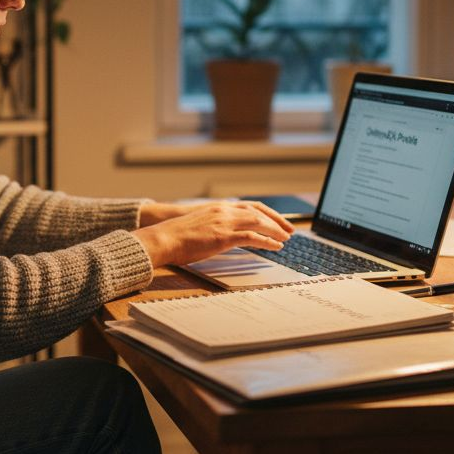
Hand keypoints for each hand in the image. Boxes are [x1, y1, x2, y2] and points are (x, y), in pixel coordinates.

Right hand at [133, 201, 293, 267]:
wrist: (164, 237)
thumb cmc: (177, 235)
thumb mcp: (200, 223)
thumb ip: (216, 224)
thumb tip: (227, 234)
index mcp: (220, 207)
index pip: (251, 205)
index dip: (269, 212)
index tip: (279, 220)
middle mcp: (225, 211)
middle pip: (259, 212)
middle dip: (278, 221)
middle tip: (290, 230)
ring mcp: (225, 223)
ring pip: (259, 222)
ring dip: (276, 231)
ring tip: (286, 239)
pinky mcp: (223, 237)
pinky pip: (252, 237)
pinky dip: (267, 241)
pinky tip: (276, 247)